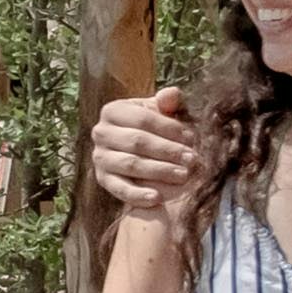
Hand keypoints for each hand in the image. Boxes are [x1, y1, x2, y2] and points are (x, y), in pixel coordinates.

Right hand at [86, 93, 199, 218]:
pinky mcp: (103, 179)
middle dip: (168, 150)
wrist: (138, 151)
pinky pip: (120, 188)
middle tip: (191, 158)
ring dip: (159, 171)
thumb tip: (172, 94)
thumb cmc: (153, 127)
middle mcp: (101, 132)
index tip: (191, 137)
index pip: (143, 118)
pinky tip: (157, 198)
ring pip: (131, 164)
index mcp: (113, 111)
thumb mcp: (160, 111)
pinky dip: (138, 195)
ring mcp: (99, 157)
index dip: (169, 128)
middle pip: (137, 141)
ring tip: (183, 175)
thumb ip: (168, 102)